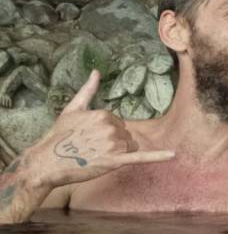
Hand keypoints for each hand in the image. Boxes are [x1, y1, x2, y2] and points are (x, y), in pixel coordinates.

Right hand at [32, 70, 174, 188]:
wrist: (47, 161)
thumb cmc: (59, 135)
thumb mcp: (72, 109)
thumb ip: (87, 90)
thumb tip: (96, 72)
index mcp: (104, 115)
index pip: (118, 123)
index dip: (106, 132)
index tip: (90, 137)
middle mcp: (111, 128)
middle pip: (126, 135)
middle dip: (113, 142)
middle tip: (92, 148)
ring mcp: (114, 145)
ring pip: (131, 147)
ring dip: (119, 152)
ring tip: (98, 155)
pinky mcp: (115, 161)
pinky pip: (141, 157)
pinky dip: (157, 156)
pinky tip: (172, 155)